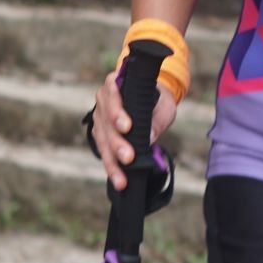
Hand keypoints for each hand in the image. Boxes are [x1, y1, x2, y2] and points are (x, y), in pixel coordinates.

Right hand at [91, 68, 177, 190]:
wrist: (153, 101)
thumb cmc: (157, 100)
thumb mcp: (163, 106)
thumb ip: (156, 119)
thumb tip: (148, 139)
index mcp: (115, 84)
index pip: (112, 95)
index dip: (117, 112)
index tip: (127, 127)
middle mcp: (102, 100)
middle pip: (106, 123)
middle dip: (117, 143)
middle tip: (129, 157)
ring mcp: (99, 117)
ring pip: (102, 140)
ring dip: (112, 160)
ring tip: (121, 179)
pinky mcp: (99, 134)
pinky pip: (103, 150)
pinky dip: (111, 166)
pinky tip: (118, 179)